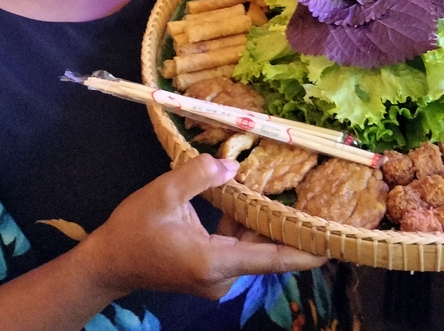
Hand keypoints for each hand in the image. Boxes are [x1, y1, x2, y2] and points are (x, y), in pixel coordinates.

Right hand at [86, 154, 326, 299]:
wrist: (108, 263)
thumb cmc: (133, 230)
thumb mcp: (163, 194)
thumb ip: (200, 175)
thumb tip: (232, 165)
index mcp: (214, 262)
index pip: (271, 258)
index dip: (306, 251)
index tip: (336, 243)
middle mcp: (222, 276)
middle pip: (266, 251)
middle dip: (290, 227)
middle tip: (319, 202)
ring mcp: (216, 277)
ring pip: (251, 247)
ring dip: (265, 222)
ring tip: (295, 195)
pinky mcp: (210, 270)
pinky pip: (237, 246)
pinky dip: (246, 225)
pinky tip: (254, 199)